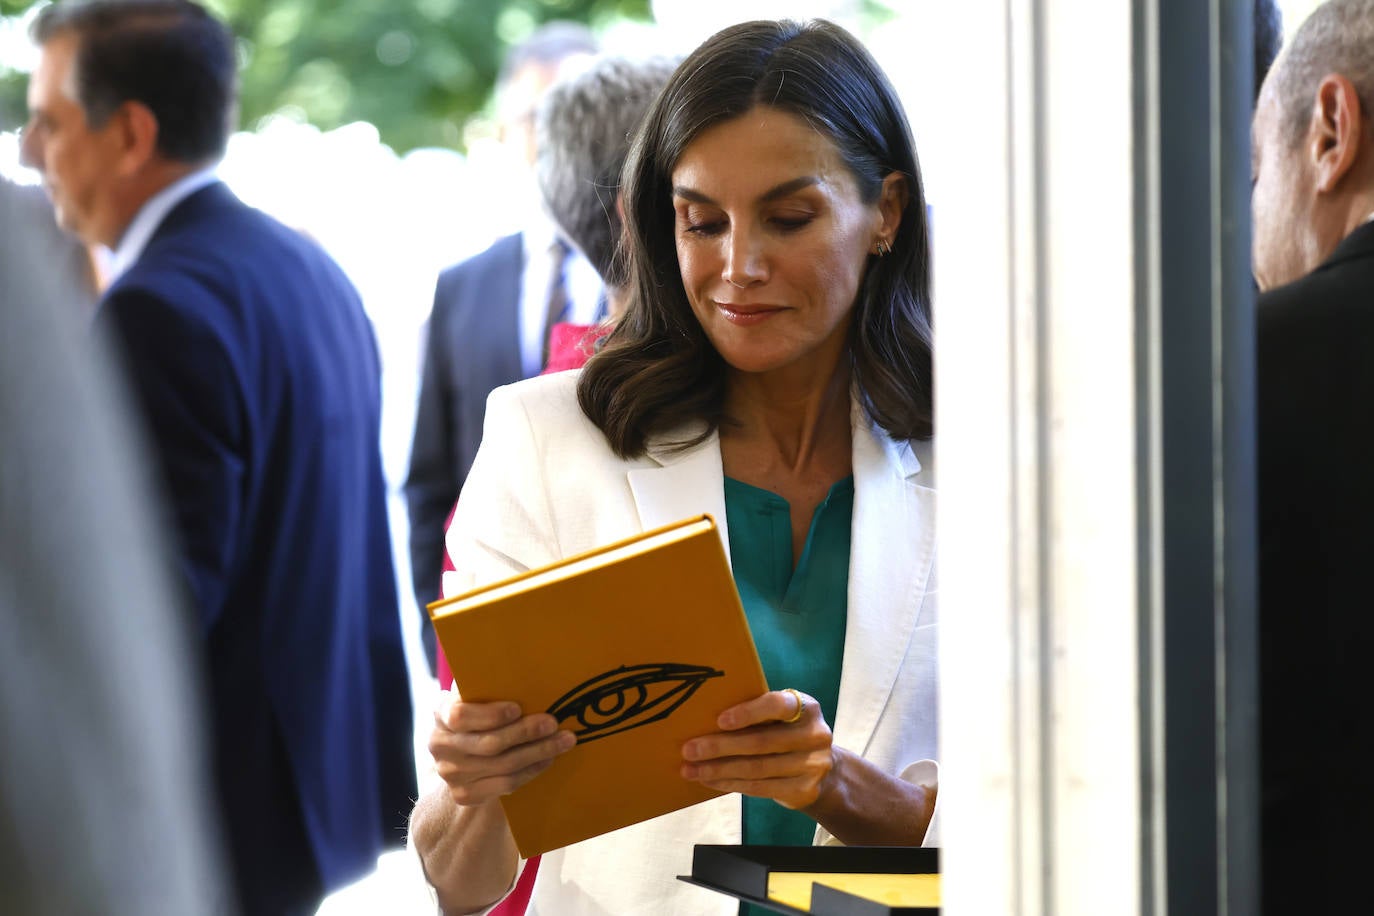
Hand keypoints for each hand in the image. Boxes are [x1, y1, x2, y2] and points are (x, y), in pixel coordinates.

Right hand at [428, 694, 575, 807]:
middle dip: (526, 733)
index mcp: (441, 712)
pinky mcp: (464, 794)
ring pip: (503, 766)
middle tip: (554, 723)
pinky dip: (531, 771)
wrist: (463, 755)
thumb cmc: (479, 714)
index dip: (490, 714)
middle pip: (489, 744)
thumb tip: (532, 672)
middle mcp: (439, 744)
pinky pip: (506, 784)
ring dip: (539, 752)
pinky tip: (547, 759)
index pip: (460, 716)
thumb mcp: (477, 696)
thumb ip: (491, 688)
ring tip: (564, 741)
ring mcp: (450, 773)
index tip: (518, 708)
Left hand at [679, 689, 835, 809]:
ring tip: (691, 769)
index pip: (778, 705)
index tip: (719, 720)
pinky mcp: (804, 790)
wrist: (823, 769)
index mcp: (806, 708)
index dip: (748, 712)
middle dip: (720, 747)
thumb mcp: (782, 717)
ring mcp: (812, 765)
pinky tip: (710, 781)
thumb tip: (705, 718)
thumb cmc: (788, 733)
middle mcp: (814, 735)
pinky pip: (760, 788)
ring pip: (757, 769)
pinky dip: (730, 784)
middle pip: (761, 742)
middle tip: (689, 749)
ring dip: (719, 770)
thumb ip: (757, 714)